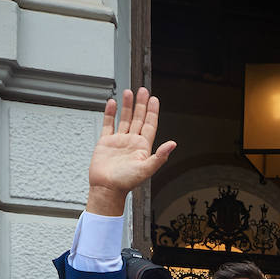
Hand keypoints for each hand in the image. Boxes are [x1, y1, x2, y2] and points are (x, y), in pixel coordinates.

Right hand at [86, 88, 176, 214]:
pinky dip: (110, 113)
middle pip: (138, 119)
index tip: (154, 99)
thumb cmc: (126, 182)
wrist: (106, 188)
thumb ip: (160, 156)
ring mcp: (119, 141)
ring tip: (128, 92)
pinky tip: (113, 103)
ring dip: (127, 106)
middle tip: (143, 90)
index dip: (152, 112)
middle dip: (141, 105)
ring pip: (124, 119)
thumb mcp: (146, 168)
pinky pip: (108, 124)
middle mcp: (132, 142)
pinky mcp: (106, 142)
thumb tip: (173, 144)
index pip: (150, 125)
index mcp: (143, 147)